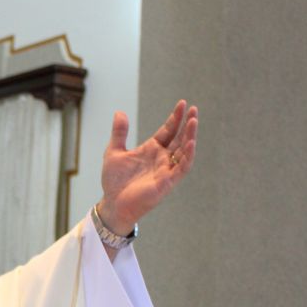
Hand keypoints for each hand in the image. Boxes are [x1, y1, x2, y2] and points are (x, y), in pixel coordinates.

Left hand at [97, 100, 197, 234]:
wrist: (112, 203)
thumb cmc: (114, 180)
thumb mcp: (114, 152)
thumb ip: (119, 133)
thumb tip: (120, 112)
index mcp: (151, 149)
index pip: (168, 130)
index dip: (175, 118)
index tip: (182, 103)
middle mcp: (162, 158)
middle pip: (179, 138)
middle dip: (187, 124)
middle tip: (194, 109)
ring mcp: (166, 170)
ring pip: (183, 151)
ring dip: (190, 136)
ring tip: (194, 121)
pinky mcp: (167, 182)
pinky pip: (182, 168)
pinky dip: (187, 156)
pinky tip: (190, 143)